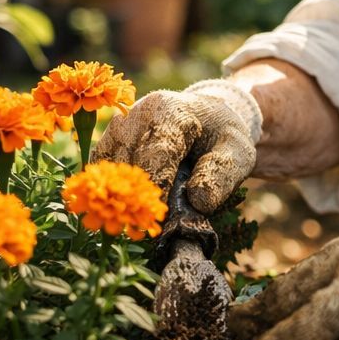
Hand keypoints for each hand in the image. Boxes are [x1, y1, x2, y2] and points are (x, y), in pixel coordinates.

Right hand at [91, 80, 261, 212]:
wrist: (204, 117)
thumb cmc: (220, 136)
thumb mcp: (237, 152)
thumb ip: (223, 173)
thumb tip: (199, 201)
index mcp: (169, 111)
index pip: (156, 153)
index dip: (157, 186)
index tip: (159, 215)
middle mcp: (135, 116)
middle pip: (128, 165)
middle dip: (138, 199)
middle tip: (149, 228)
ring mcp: (116, 130)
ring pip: (109, 173)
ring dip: (122, 200)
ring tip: (138, 224)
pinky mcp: (105, 145)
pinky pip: (101, 176)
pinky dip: (112, 195)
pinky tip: (128, 212)